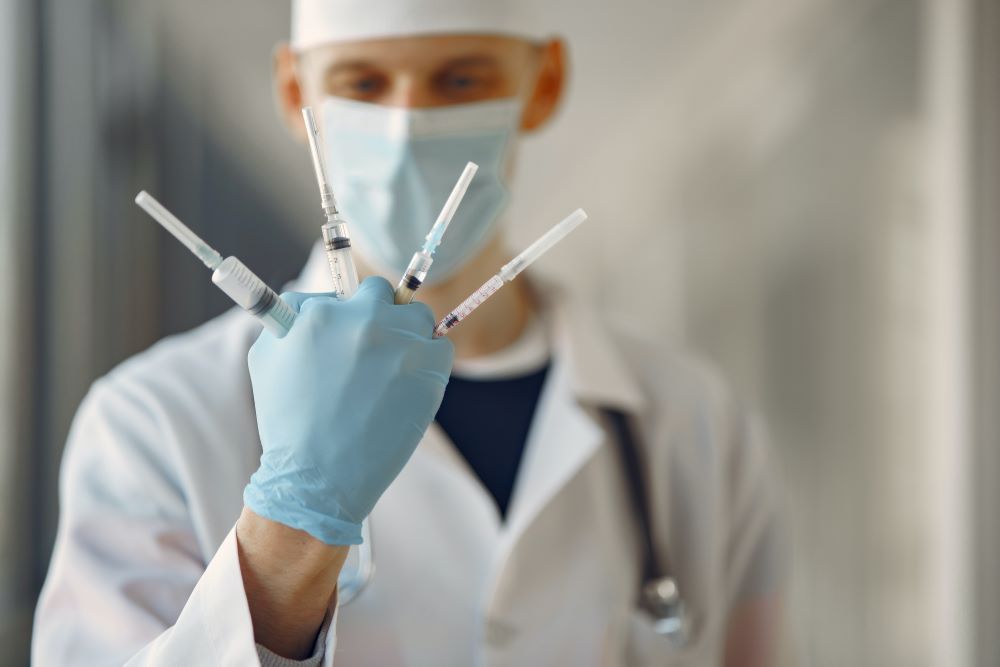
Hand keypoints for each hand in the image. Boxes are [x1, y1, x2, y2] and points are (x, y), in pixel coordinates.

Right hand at [243, 277, 453, 544]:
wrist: (319, 476)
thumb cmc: (288, 423)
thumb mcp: (266, 360)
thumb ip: (287, 319)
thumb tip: (311, 302)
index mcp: (322, 312)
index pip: (343, 291)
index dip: (346, 314)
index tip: (347, 336)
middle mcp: (364, 319)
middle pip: (383, 293)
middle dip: (379, 315)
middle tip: (373, 350)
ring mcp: (401, 341)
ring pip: (418, 315)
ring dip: (409, 334)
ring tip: (394, 371)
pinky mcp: (430, 366)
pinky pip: (442, 346)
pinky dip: (432, 361)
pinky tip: (413, 384)